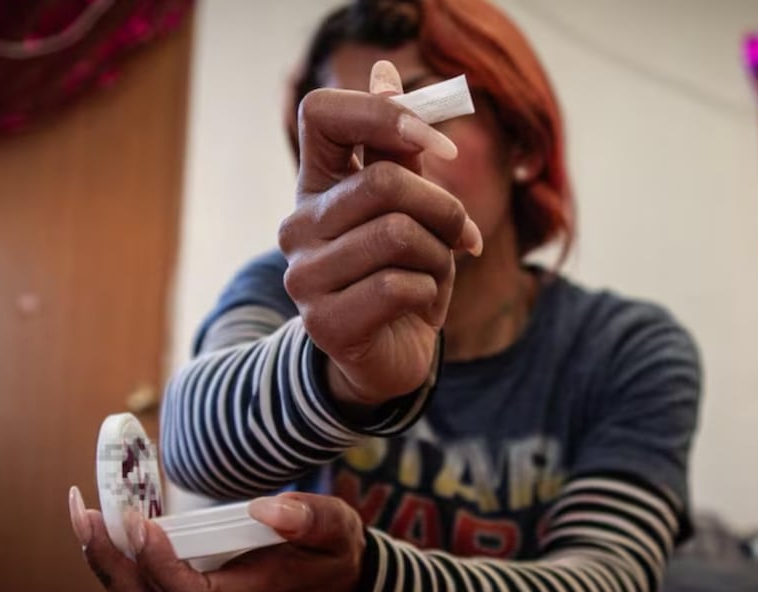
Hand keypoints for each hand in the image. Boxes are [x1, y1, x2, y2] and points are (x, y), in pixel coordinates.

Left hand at [69, 487, 365, 591]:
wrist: (331, 578)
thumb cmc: (330, 552)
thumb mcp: (335, 528)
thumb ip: (309, 519)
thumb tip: (268, 508)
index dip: (161, 566)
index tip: (143, 523)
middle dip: (111, 562)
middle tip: (87, 512)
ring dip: (105, 559)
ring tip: (84, 512)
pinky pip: (142, 584)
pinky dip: (118, 556)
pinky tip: (106, 520)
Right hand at [279, 61, 482, 406]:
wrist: (387, 355)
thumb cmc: (400, 272)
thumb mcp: (407, 206)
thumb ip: (399, 147)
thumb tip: (386, 70)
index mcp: (316, 186)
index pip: (322, 114)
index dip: (385, 115)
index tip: (437, 145)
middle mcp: (297, 225)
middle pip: (386, 182)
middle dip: (444, 209)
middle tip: (460, 236)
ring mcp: (303, 277)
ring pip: (399, 235)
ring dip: (439, 258)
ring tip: (432, 276)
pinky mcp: (324, 323)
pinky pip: (402, 286)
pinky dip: (430, 295)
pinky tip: (418, 308)